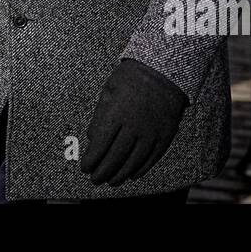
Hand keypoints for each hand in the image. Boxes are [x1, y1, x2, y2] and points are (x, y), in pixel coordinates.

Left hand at [81, 58, 186, 186]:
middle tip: (95, 179)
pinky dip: (142, 168)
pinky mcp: (166, 134)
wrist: (164, 69)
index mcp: (116, 113)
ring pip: (134, 161)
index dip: (91, 159)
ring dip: (120, 174)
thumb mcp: (109, 89)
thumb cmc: (131, 76)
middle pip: (116, 156)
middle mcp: (134, 125)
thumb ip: (99, 114)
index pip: (100, 144)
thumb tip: (90, 138)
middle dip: (103, 171)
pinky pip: (153, 157)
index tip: (85, 168)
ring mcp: (151, 131)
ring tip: (112, 181)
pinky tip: (133, 175)